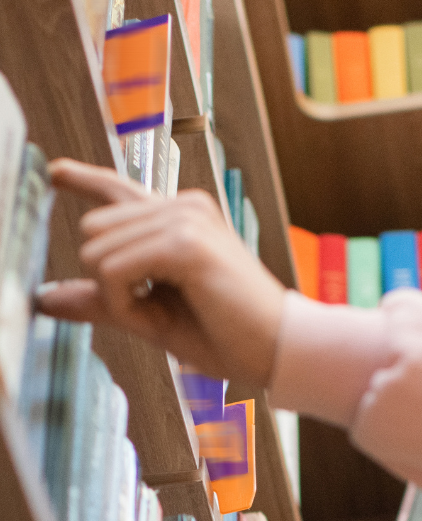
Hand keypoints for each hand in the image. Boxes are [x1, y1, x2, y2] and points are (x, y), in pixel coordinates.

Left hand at [38, 159, 286, 386]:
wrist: (278, 349)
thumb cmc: (228, 334)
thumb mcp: (152, 314)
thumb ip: (101, 299)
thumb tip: (45, 298)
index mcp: (181, 218)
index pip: (120, 189)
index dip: (83, 180)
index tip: (55, 172)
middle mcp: (183, 207)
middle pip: (94, 231)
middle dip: (109, 282)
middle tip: (152, 309)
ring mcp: (185, 219)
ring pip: (98, 252)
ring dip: (118, 298)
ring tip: (165, 313)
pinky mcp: (185, 243)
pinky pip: (115, 270)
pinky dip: (125, 303)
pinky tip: (156, 315)